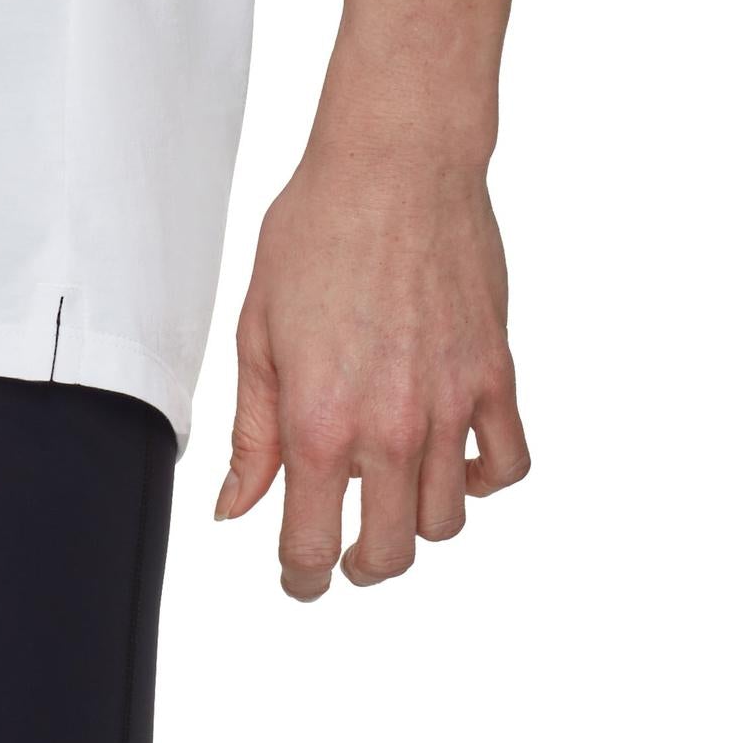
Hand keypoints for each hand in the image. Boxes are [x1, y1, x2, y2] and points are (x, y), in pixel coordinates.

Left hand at [213, 146, 529, 599]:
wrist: (396, 164)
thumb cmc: (317, 230)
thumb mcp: (257, 331)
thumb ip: (252, 431)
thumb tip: (236, 506)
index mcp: (320, 422)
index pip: (311, 546)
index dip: (300, 578)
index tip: (298, 578)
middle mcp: (390, 427)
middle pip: (389, 553)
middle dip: (360, 565)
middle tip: (344, 549)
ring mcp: (450, 406)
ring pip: (446, 521)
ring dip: (416, 524)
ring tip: (392, 494)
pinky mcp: (495, 376)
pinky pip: (506, 465)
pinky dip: (481, 478)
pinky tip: (452, 460)